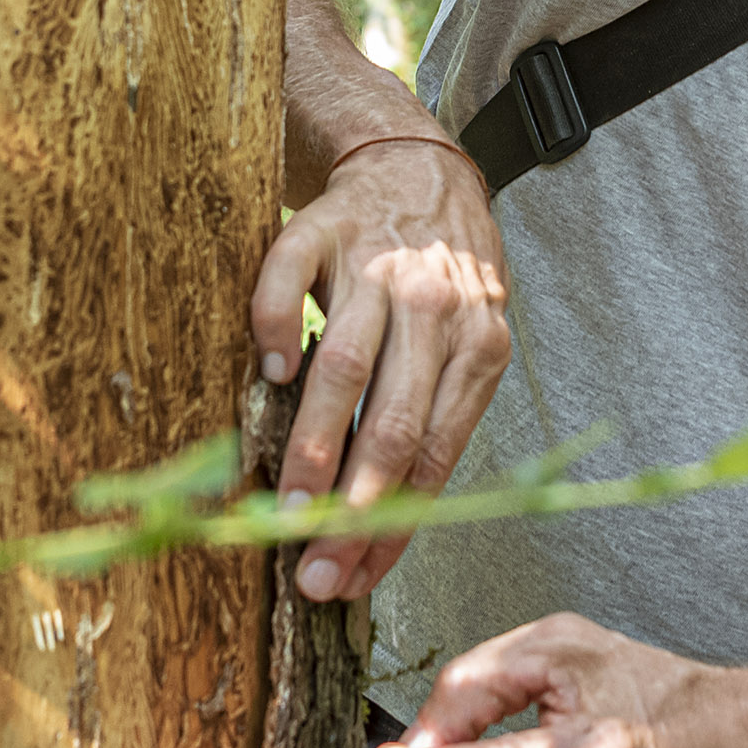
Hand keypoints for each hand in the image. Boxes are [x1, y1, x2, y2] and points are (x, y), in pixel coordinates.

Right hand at [249, 136, 509, 601]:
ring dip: (316, 441)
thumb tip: (379, 525)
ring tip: (286, 503)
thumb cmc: (442, 281)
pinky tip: (270, 373)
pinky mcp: (322, 226)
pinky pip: (288, 281)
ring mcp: (378, 265)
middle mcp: (433, 308)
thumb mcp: (467, 344)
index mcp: (478, 346)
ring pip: (346, 364)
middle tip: (312, 559)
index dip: (392, 524)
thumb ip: (431, 420)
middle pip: (393, 420)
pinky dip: (277, 328)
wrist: (419, 169)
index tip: (350, 578)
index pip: (434, 456)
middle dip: (352, 504)